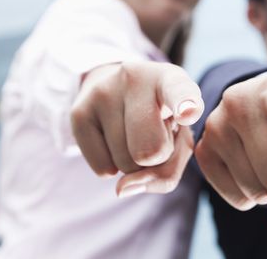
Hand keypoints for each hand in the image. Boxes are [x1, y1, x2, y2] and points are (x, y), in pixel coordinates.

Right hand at [70, 62, 203, 196]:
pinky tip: (114, 138)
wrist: (117, 86)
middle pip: (151, 152)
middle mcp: (136, 79)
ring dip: (134, 161)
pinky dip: (112, 166)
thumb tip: (122, 189)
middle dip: (157, 158)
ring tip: (134, 132)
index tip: (188, 112)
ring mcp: (104, 92)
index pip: (179, 92)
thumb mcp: (179, 139)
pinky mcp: (78, 112)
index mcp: (171, 79)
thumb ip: (168, 172)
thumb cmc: (161, 118)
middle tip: (155, 134)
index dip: (185, 105)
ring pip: (125, 164)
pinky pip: (102, 169)